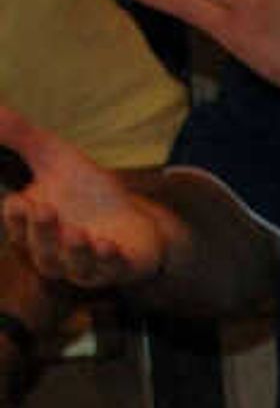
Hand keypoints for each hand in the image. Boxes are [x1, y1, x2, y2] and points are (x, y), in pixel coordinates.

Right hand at [0, 101, 167, 293]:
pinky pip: (111, 271)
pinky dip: (108, 260)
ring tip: (77, 232)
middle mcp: (55, 252)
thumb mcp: (55, 156)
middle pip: (40, 250)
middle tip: (45, 210)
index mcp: (32, 227)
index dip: (16, 216)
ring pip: (73, 267)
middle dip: (42, 232)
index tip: (19, 201)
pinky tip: (108, 245)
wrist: (134, 218)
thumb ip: (22, 135)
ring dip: (74, 250)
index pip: (16, 224)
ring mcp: (88, 266)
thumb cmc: (86, 190)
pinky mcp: (119, 270)